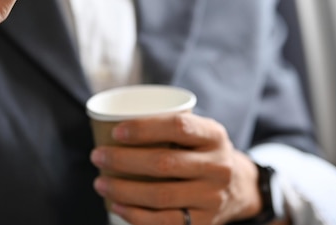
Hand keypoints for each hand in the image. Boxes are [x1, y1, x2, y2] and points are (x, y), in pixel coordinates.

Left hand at [90, 113, 263, 224]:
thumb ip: (169, 125)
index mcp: (214, 136)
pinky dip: (135, 215)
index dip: (144, 128)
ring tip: (100, 182)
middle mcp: (218, 167)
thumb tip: (110, 120)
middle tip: (97, 155)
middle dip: (123, 160)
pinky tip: (116, 205)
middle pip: (164, 163)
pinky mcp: (203, 223)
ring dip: (123, 190)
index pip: (179, 127)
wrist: (238, 188)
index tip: (116, 131)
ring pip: (161, 196)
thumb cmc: (202, 152)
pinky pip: (164, 222)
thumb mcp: (199, 132)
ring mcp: (212, 198)